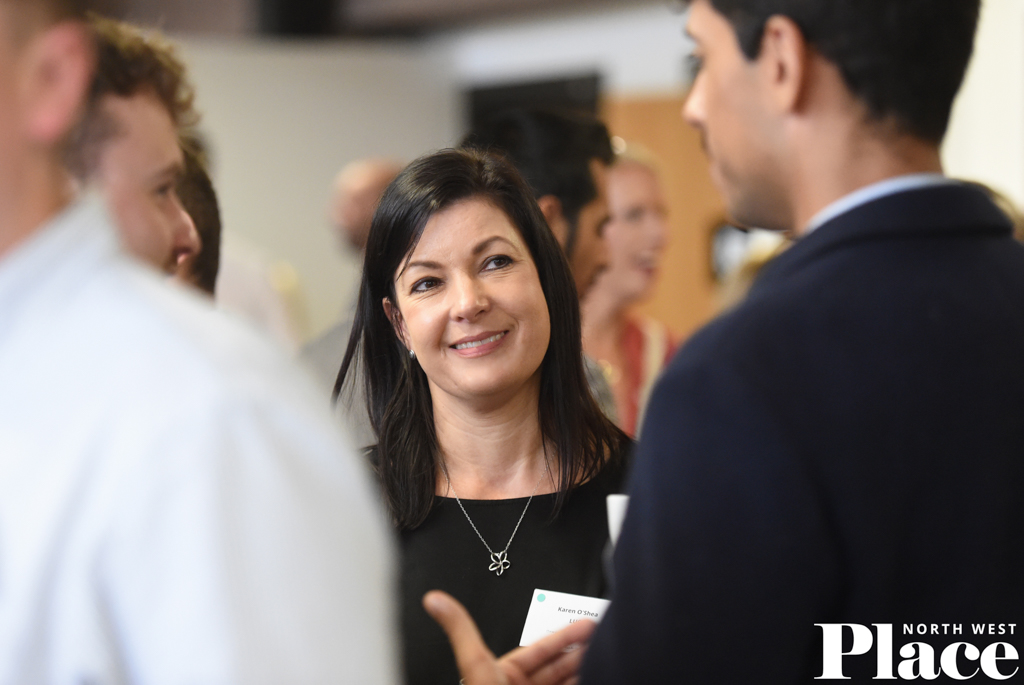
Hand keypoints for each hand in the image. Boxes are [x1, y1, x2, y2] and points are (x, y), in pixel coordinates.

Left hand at [423, 590, 595, 684]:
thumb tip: (435, 600)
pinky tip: (602, 680)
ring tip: (608, 662)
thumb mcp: (476, 667)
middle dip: (583, 653)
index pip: (540, 651)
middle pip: (560, 669)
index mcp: (504, 678)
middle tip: (605, 640)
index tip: (586, 625)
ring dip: (588, 673)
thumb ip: (462, 632)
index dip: (565, 635)